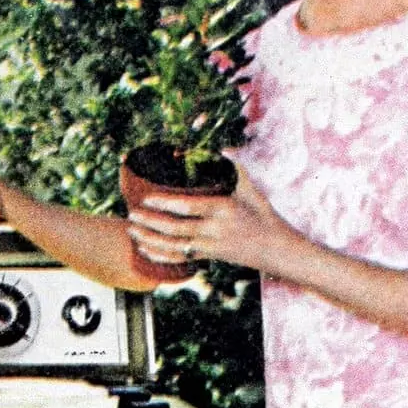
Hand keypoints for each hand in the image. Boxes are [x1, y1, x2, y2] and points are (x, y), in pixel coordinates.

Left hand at [128, 165, 293, 272]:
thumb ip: (235, 169)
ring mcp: (210, 246)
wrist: (276, 249)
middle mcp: (215, 230)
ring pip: (173, 246)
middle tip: (132, 214)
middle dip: (150, 222)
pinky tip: (145, 250)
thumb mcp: (251, 190)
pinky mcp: (209, 257)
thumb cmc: (263, 216)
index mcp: (224, 209)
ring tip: (132, 231)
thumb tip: (222, 149)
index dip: (166, 203)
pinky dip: (161, 256)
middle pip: (175, 228)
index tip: (147, 197)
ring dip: (150, 240)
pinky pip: (180, 258)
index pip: (189, 206)